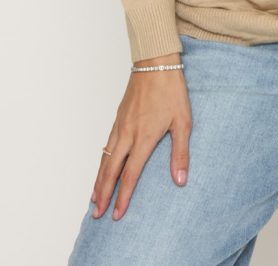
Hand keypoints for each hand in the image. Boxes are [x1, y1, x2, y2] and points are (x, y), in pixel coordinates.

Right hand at [91, 52, 191, 221]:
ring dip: (99, 180)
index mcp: (143, 138)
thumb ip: (180, 153)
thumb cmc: (171, 91)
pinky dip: (101, 161)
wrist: (155, 62)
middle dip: (103, 194)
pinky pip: (106, 145)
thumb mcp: (183, 122)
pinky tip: (101, 167)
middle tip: (97, 214)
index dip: (123, 197)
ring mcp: (120, 125)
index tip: (118, 214)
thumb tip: (180, 180)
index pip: (130, 175)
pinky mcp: (118, 117)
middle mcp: (127, 134)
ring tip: (94, 198)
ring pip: (105, 158)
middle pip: (111, 171)